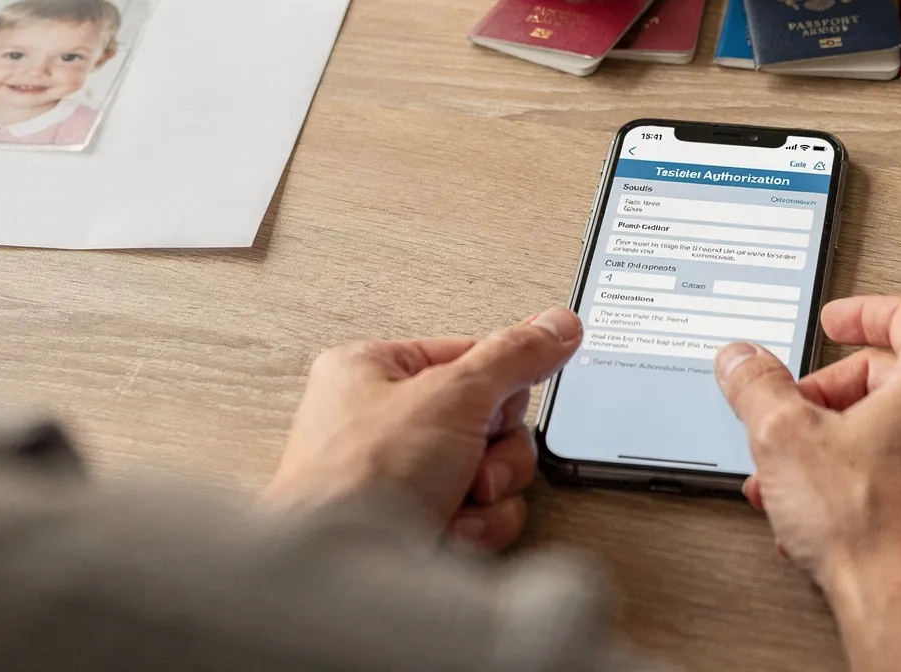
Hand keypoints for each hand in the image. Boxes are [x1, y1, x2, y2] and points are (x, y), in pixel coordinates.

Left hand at [262, 307, 582, 548]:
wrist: (344, 576)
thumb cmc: (360, 481)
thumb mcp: (452, 395)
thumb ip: (513, 355)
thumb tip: (556, 325)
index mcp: (373, 372)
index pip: (469, 356)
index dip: (496, 384)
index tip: (507, 397)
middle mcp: (384, 423)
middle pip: (490, 418)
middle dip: (495, 450)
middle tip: (472, 460)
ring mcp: (403, 478)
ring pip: (493, 470)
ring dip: (491, 491)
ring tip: (460, 501)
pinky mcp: (421, 525)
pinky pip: (483, 513)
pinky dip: (480, 526)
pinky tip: (453, 532)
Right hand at [714, 295, 900, 671]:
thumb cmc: (878, 530)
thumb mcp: (786, 438)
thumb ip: (757, 386)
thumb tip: (742, 362)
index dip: (860, 313)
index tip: (837, 322)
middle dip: (833, 401)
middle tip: (795, 420)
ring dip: (848, 446)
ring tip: (799, 479)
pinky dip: (881, 478)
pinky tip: (835, 511)